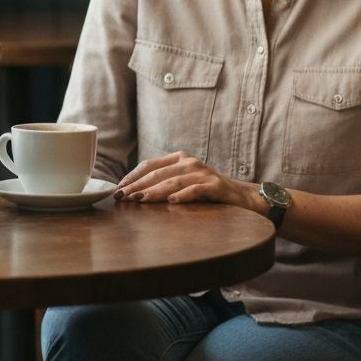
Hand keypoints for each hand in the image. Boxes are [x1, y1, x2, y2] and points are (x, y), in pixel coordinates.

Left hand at [114, 151, 260, 210]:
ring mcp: (202, 173)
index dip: (132, 176)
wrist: (242, 196)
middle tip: (122, 197)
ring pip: (173, 182)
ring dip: (154, 191)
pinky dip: (183, 195)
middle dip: (137, 185)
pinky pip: (196, 190)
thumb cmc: (207, 191)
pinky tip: (172, 202)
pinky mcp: (214, 185)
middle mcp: (189, 162)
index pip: (149, 165)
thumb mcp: (183, 183)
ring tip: (139, 199)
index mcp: (178, 159)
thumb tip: (134, 193)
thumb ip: (164, 183)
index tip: (118, 188)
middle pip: (157, 174)